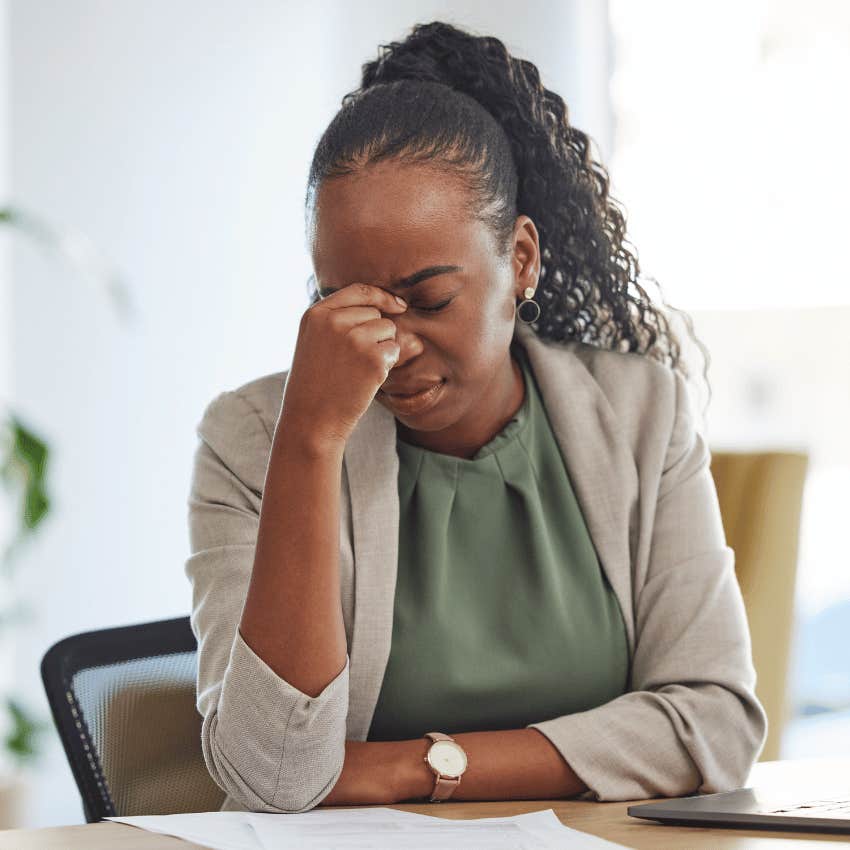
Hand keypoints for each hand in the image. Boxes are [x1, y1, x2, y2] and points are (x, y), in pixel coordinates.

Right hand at [279, 283, 406, 451]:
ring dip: (382, 348)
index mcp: (316, 313)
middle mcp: (334, 320)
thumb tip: (378, 304)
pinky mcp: (372, 357)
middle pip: (376, 312)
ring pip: (388, 329)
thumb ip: (336, 319)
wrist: (311, 420)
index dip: (382, 296)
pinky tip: (366, 379)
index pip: (358, 290)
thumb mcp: (313, 341)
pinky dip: (387, 364)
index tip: (398, 305)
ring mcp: (354, 338)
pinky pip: (394, 350)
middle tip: (353, 360)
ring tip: (357, 369)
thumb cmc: (314, 384)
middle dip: (375, 333)